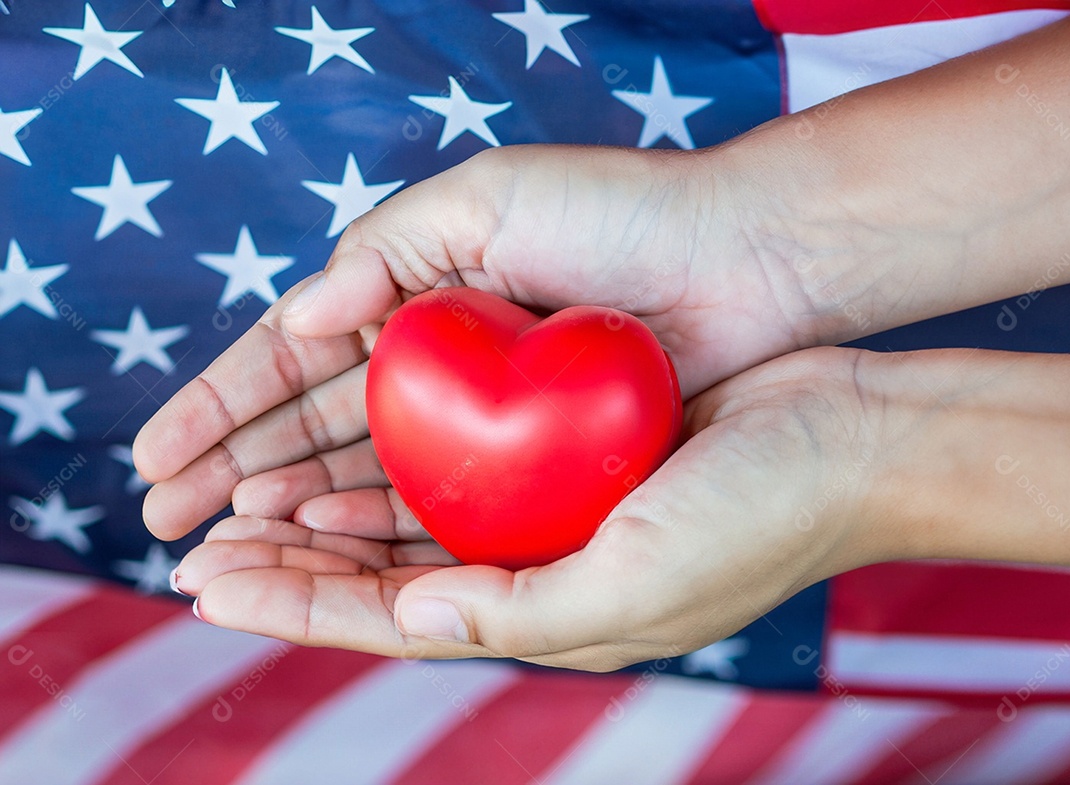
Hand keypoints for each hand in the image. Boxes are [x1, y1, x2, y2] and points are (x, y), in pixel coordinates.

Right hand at [134, 143, 821, 539]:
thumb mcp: (485, 197)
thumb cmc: (618, 212)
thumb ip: (385, 250)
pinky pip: (432, 499)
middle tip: (164, 518)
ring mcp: (474, 419)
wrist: (737, 261)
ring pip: (359, 471)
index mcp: (410, 292)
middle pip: (310, 426)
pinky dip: (371, 520)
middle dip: (232, 470)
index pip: (291, 358)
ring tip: (222, 543)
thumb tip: (300, 315)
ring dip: (286, 505)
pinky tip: (318, 544)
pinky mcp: (524, 461)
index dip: (219, 408)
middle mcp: (432, 363)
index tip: (155, 456)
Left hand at [169, 347, 885, 669]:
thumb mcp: (636, 587)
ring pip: (407, 519)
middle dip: (290, 565)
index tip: (209, 587)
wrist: (846, 437)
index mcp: (547, 616)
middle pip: (384, 575)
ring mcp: (549, 508)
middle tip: (196, 544)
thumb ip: (518, 611)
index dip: (297, 607)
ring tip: (242, 501)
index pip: (394, 623)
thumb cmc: (757, 518)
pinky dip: (390, 462)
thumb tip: (411, 617)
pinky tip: (338, 449)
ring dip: (325, 511)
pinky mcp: (565, 449)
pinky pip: (457, 461)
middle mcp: (536, 567)